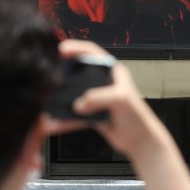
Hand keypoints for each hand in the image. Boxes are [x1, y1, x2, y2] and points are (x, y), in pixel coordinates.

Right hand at [46, 40, 164, 161]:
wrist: (140, 141)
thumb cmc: (138, 118)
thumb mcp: (121, 100)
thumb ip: (99, 97)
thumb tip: (78, 104)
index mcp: (112, 71)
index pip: (92, 52)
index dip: (75, 48)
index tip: (61, 49)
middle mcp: (103, 82)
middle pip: (78, 71)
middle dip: (63, 71)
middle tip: (49, 73)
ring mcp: (96, 98)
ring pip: (73, 93)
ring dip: (61, 96)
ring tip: (49, 97)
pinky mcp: (92, 113)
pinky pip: (73, 113)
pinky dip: (65, 118)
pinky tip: (56, 122)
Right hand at [137, 0, 187, 24]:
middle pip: (184, 6)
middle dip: (183, 13)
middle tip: (181, 16)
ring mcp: (165, 4)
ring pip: (177, 15)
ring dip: (174, 19)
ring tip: (172, 20)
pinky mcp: (160, 12)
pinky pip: (169, 20)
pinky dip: (168, 23)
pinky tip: (165, 23)